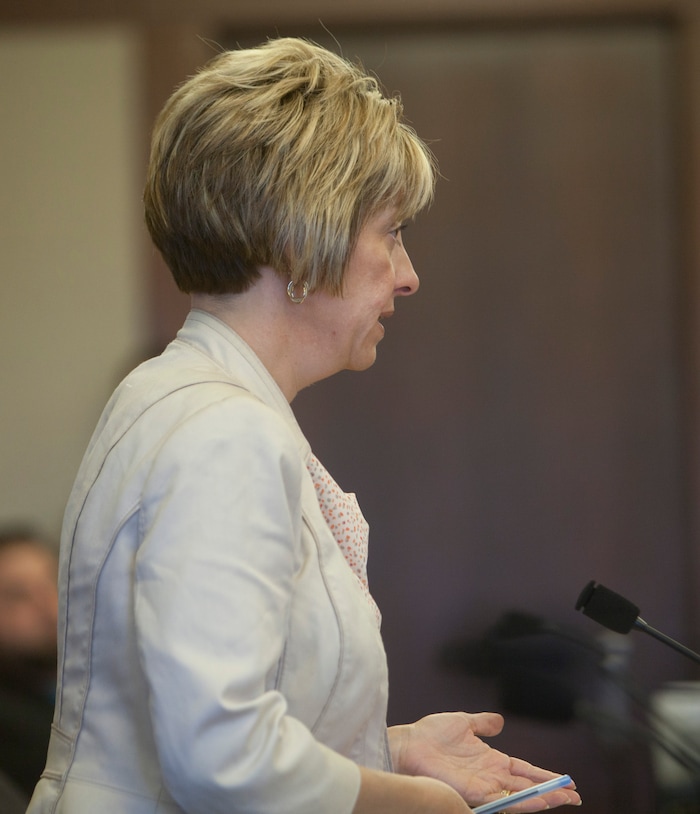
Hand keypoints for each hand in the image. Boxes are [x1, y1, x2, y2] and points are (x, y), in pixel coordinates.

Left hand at [388, 712, 580, 810]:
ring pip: (521, 796)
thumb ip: (483, 723)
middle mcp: (492, 775)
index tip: (565, 779)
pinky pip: (505, 800)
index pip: (524, 770)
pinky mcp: (476, 793)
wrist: (409, 744)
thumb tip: (500, 721)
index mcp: (491, 759)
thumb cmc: (430, 735)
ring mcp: (485, 786)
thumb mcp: (463, 722)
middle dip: (552, 791)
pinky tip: (541, 800)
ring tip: (567, 799)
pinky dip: (524, 801)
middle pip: (528, 785)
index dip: (544, 775)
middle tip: (576, 795)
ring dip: (544, 798)